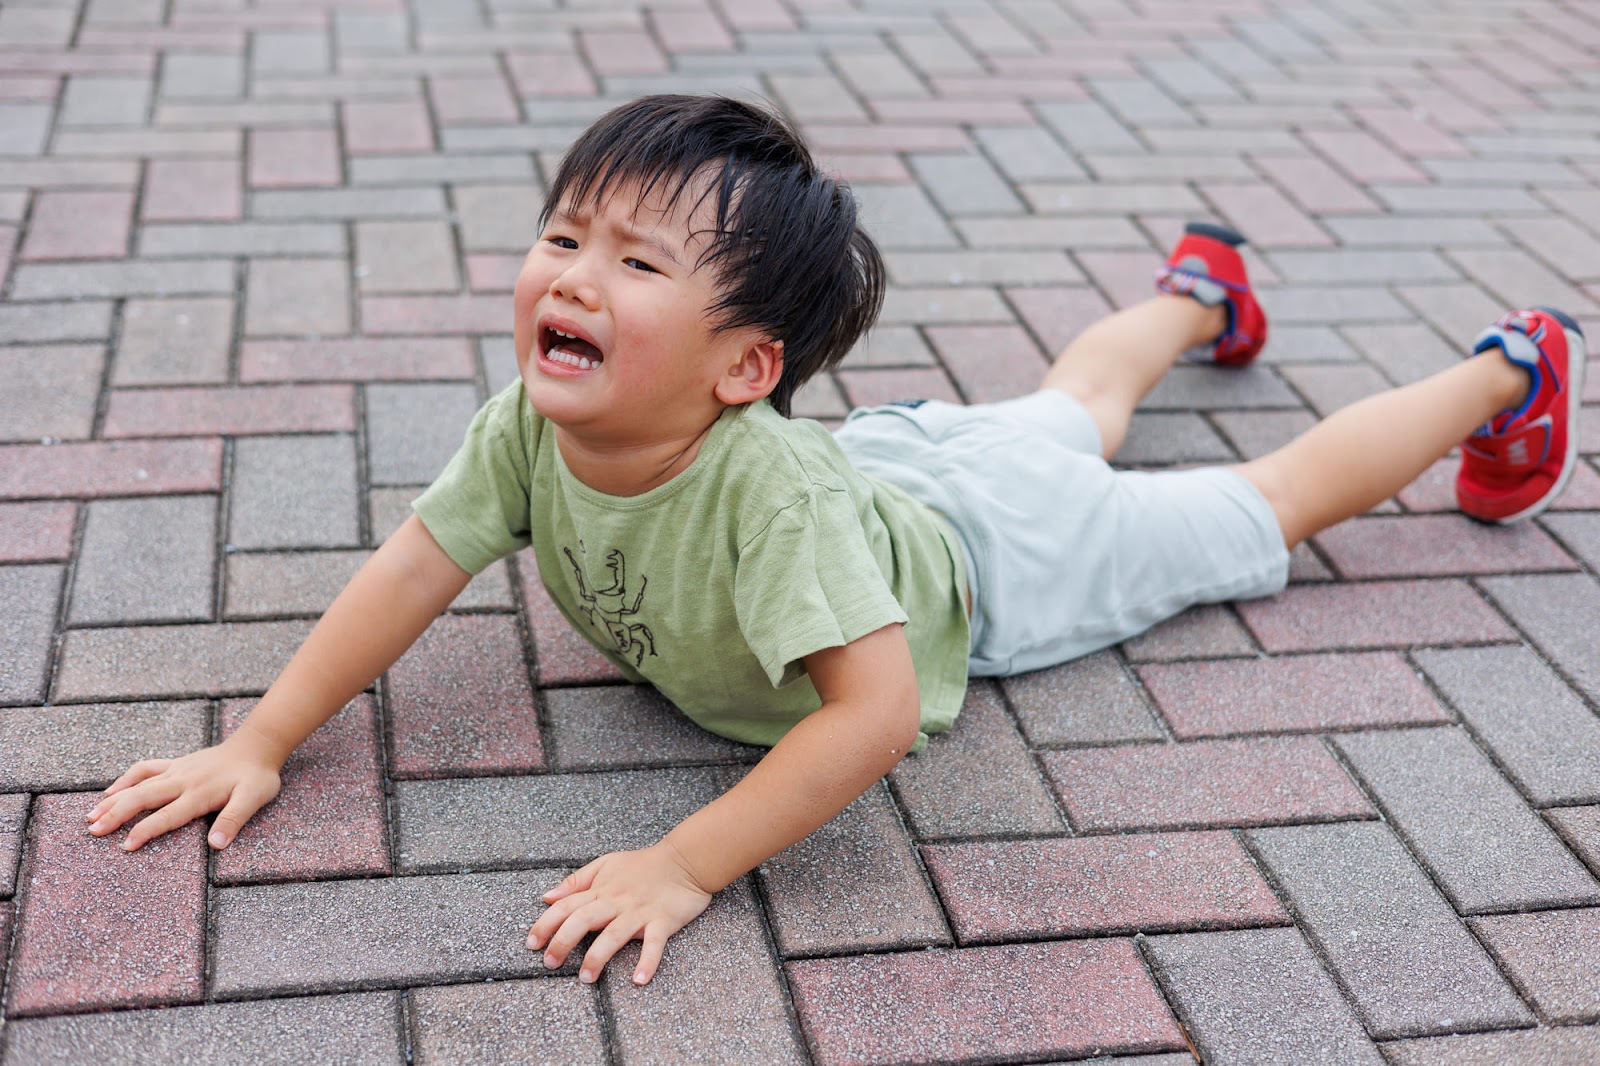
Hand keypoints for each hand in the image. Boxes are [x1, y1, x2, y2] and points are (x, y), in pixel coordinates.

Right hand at [86, 737, 281, 851]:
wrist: (256, 746)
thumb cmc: (257, 777)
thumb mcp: (254, 799)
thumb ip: (234, 820)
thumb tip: (216, 845)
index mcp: (200, 793)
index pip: (168, 815)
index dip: (146, 830)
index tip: (126, 846)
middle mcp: (183, 780)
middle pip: (143, 797)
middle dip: (117, 814)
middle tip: (94, 831)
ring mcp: (176, 770)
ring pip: (138, 783)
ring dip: (114, 799)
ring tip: (90, 816)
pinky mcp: (175, 764)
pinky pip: (145, 769)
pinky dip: (125, 779)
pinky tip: (110, 791)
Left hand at [527, 840, 713, 985]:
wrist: (685, 861)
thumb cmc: (643, 864)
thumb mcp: (605, 864)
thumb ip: (576, 881)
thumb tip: (547, 897)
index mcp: (601, 889)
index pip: (566, 906)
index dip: (546, 924)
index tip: (531, 944)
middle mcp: (617, 901)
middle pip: (583, 920)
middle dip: (562, 943)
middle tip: (550, 964)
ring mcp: (640, 912)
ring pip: (613, 935)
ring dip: (597, 957)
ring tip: (586, 978)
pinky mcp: (663, 921)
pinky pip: (655, 944)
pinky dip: (648, 961)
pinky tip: (639, 979)